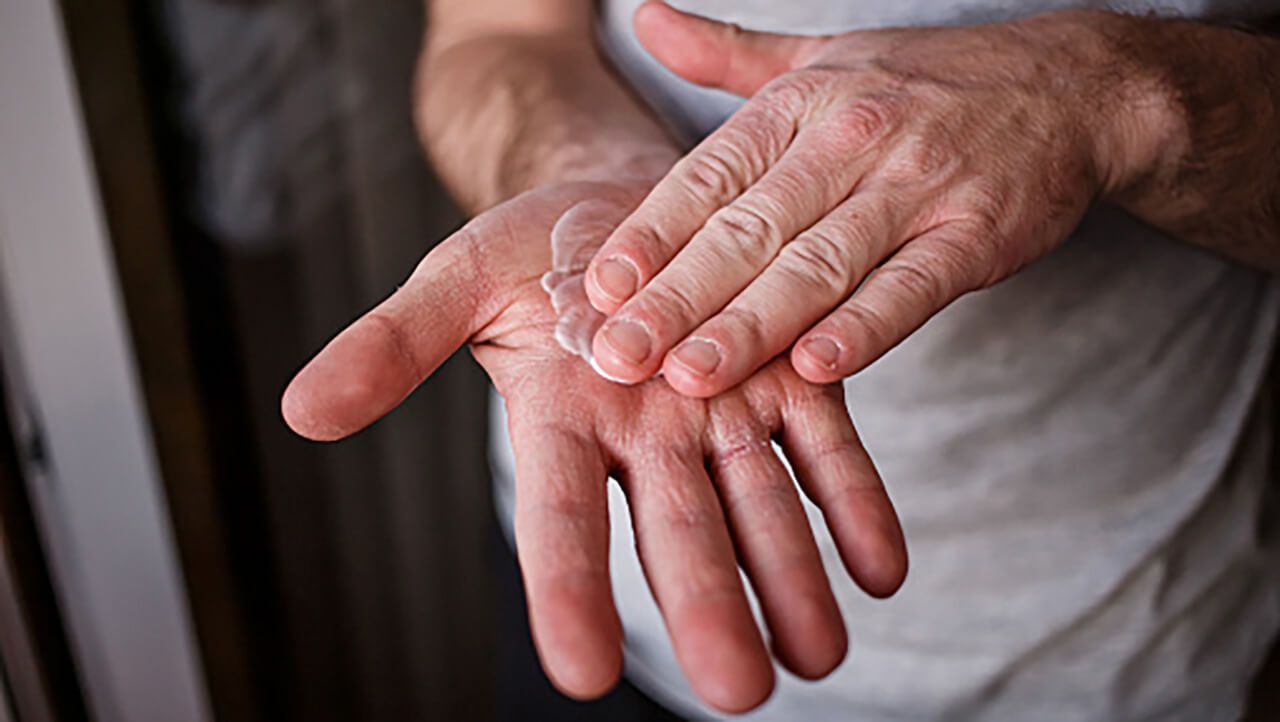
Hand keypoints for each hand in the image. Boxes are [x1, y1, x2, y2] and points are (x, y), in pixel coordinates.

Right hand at [280, 180, 906, 711]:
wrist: (624, 202)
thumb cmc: (532, 249)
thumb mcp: (457, 280)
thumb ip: (393, 346)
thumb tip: (300, 411)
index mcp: (561, 419)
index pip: (555, 518)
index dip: (564, 591)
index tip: (579, 670)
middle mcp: (644, 437)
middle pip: (674, 533)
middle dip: (706, 609)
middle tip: (739, 691)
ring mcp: (720, 413)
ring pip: (757, 507)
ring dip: (791, 581)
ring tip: (821, 654)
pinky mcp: (788, 379)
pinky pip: (825, 448)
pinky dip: (852, 504)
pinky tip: (880, 569)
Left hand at [584, 3, 1138, 395]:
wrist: (1071, 88)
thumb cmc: (925, 84)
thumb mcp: (821, 57)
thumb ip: (726, 53)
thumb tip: (642, 19)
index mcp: (802, 103)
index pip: (709, 177)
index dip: (650, 236)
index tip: (598, 291)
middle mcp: (851, 138)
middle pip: (748, 229)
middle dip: (677, 298)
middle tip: (618, 356)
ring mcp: (917, 185)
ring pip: (819, 263)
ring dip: (751, 324)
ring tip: (689, 375)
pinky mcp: (978, 232)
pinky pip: (912, 285)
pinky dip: (865, 327)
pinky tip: (814, 365)